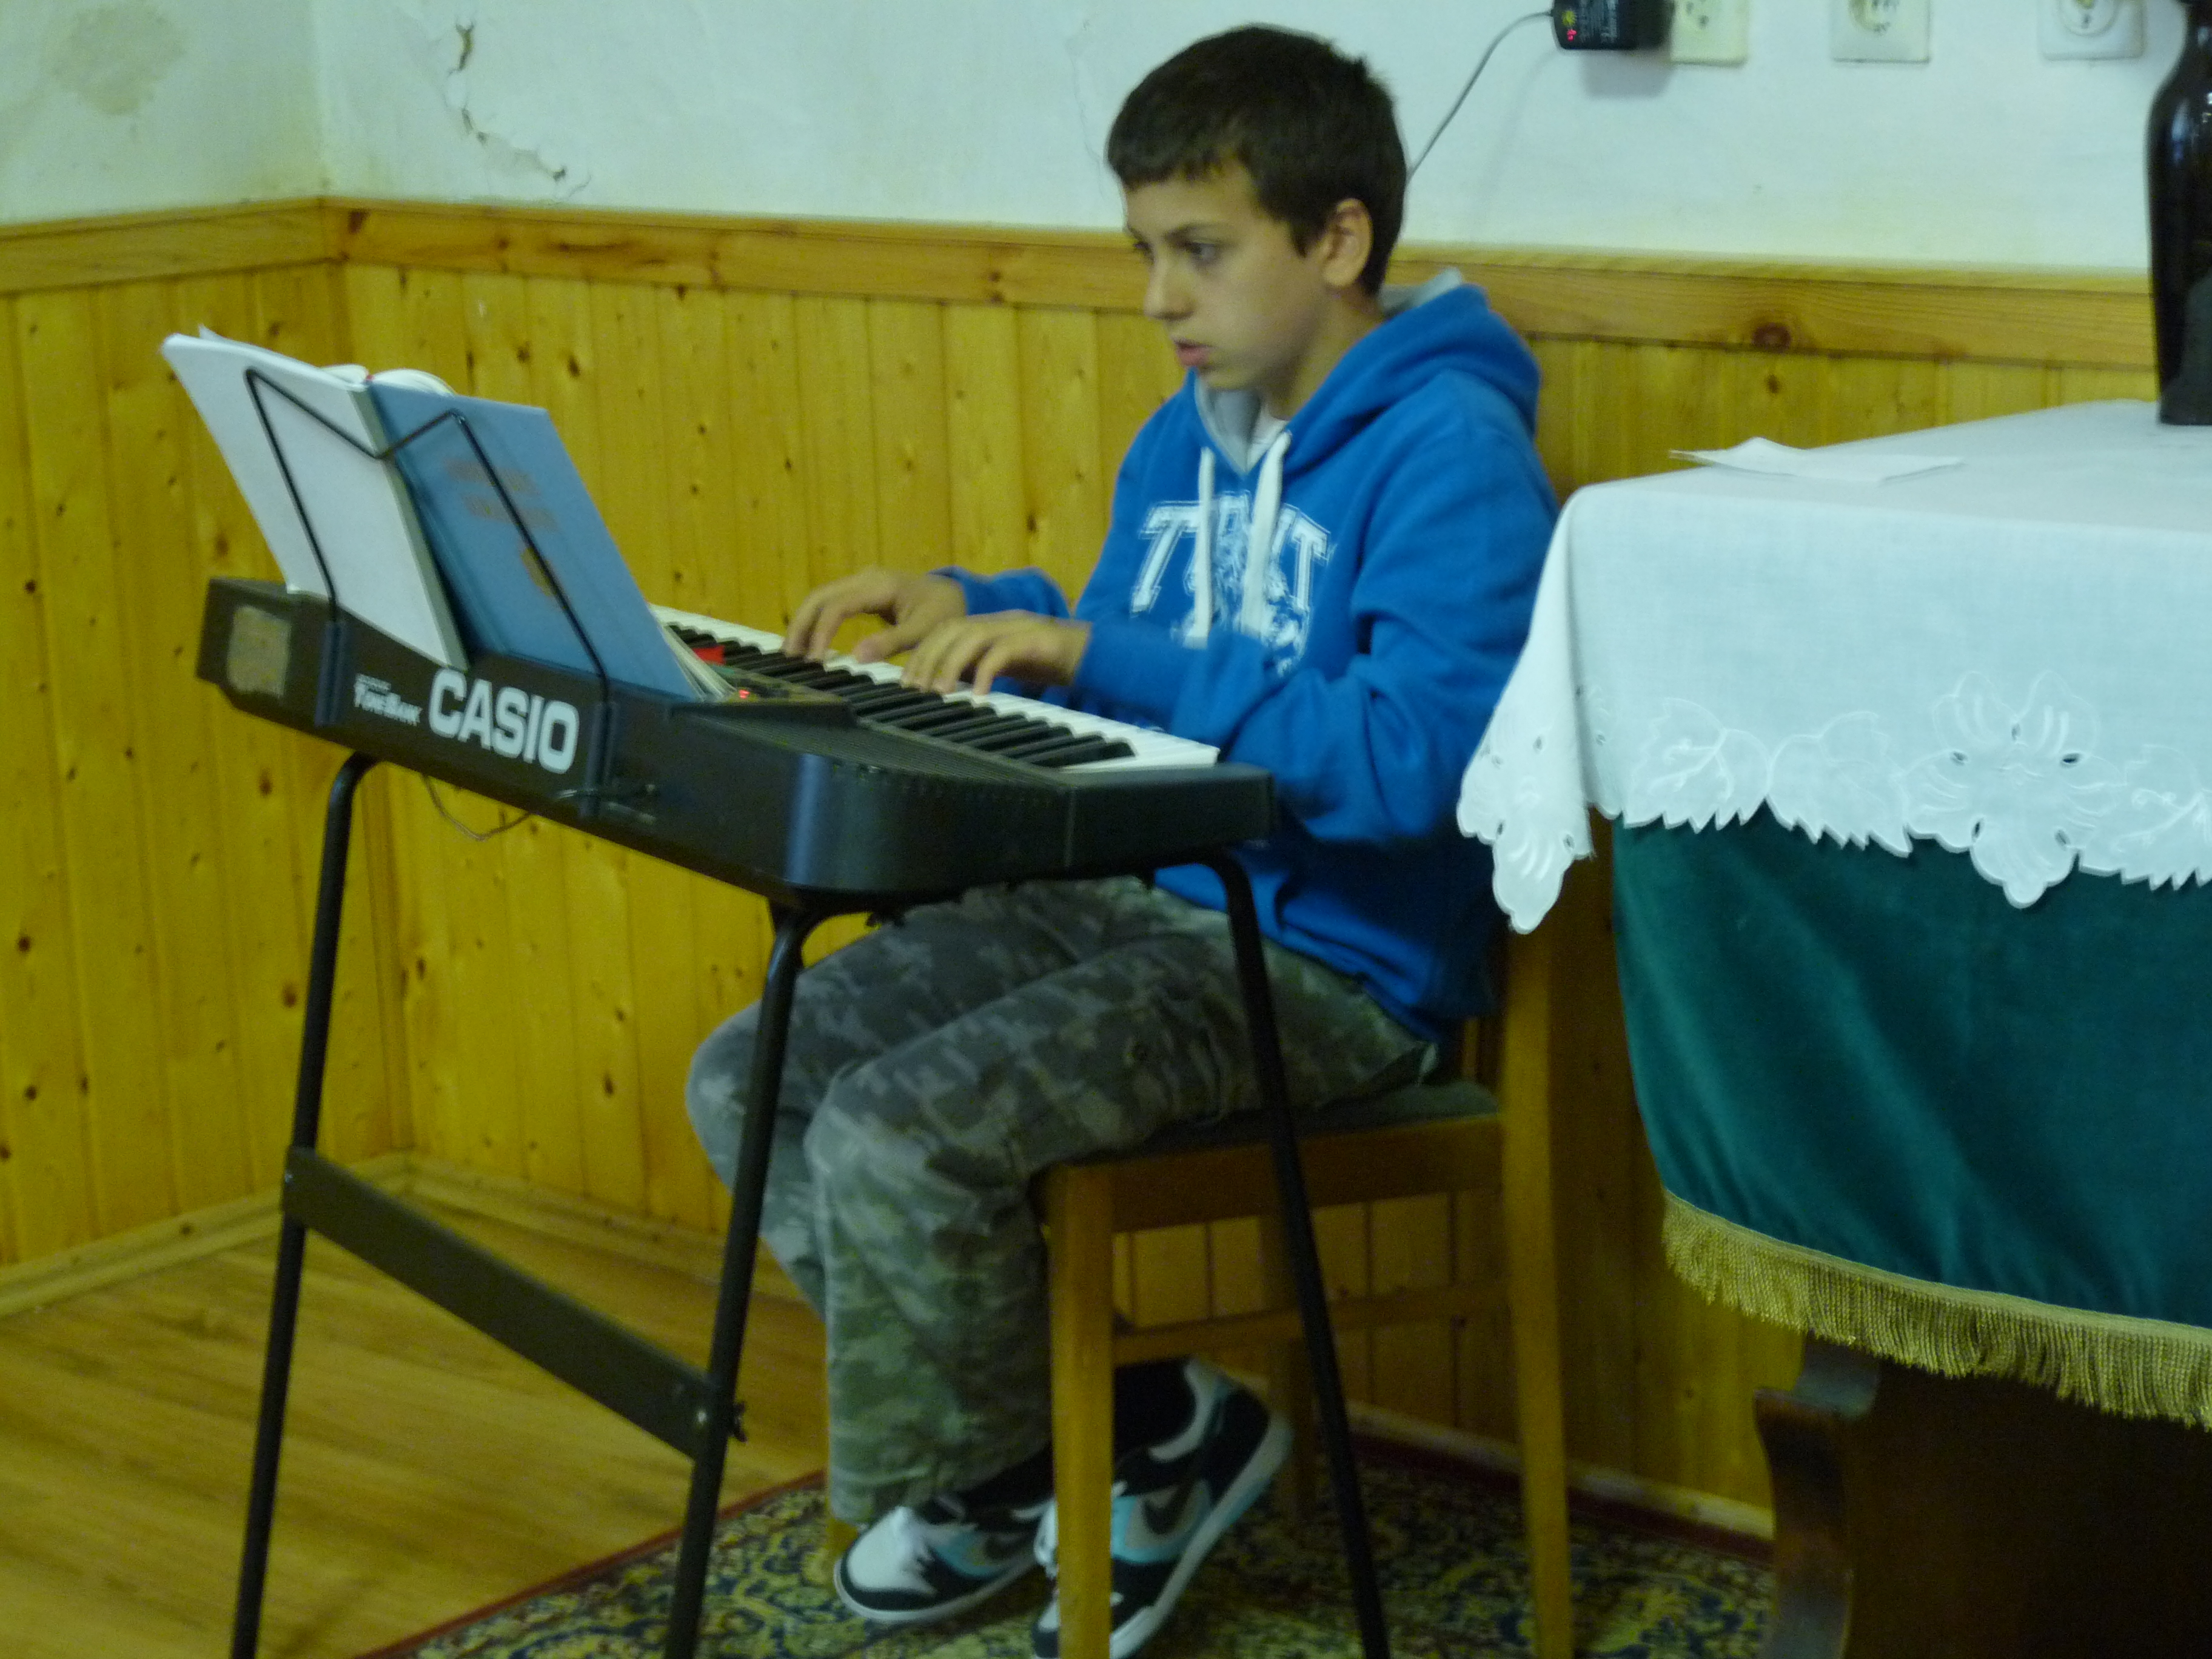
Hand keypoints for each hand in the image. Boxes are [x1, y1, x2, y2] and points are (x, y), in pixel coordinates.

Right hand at [784, 568, 966, 661]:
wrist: (952, 595)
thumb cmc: (942, 613)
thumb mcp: (924, 631)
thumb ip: (892, 643)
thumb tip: (856, 657)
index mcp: (879, 585)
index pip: (837, 605)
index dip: (821, 632)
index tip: (815, 661)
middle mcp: (865, 578)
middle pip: (820, 596)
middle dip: (801, 625)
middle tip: (788, 656)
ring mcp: (861, 583)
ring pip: (821, 598)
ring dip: (804, 623)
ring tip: (792, 654)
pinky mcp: (860, 592)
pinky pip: (830, 604)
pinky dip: (816, 622)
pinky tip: (810, 644)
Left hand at [902, 612, 1091, 695]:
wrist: (1095, 654)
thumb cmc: (1050, 663)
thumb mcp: (1006, 667)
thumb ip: (979, 669)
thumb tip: (948, 686)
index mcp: (989, 625)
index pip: (945, 631)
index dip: (923, 653)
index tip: (907, 681)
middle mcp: (999, 621)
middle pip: (951, 629)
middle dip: (928, 658)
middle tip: (915, 689)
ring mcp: (1018, 627)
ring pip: (972, 636)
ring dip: (950, 664)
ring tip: (939, 692)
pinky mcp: (1036, 640)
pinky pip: (1003, 652)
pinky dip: (986, 672)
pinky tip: (978, 695)